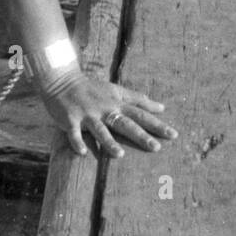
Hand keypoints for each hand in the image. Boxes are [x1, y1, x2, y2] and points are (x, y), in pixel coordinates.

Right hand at [39, 73, 177, 157]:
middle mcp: (104, 108)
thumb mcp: (117, 90)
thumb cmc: (92, 88)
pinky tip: (83, 153)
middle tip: (156, 148)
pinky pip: (74, 133)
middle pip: (125, 123)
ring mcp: (87, 114)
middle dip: (140, 135)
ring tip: (120, 155)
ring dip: (109, 142)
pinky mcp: (70, 119)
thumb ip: (139, 99)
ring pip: (100, 130)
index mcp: (116, 103)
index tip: (173, 135)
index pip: (141, 114)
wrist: (61, 80)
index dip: (157, 124)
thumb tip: (162, 107)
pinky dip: (77, 142)